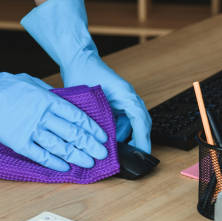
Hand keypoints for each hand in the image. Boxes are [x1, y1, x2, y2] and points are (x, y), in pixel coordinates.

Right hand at [0, 30, 107, 170]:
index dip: (92, 128)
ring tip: (90, 163)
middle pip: (73, 133)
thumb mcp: (33, 82)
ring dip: (77, 155)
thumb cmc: (5, 85)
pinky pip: (40, 155)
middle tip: (103, 153)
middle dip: (90, 145)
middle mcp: (42, 115)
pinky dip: (54, 163)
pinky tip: (66, 168)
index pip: (77, 116)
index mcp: (48, 99)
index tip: (102, 136)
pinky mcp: (18, 142)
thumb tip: (67, 102)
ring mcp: (30, 129)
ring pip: (60, 146)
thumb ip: (50, 94)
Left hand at [21, 0, 151, 152]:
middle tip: (131, 160)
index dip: (142, 140)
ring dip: (125, 137)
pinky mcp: (119, 104)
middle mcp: (130, 98)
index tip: (141, 155)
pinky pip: (125, 121)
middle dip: (137, 142)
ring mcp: (126, 101)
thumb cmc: (82, 74)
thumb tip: (104, 141)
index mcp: (127, 96)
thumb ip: (99, 119)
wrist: (79, 60)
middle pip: (141, 125)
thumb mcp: (89, 100)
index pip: (141, 122)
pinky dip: (119, 131)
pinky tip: (108, 139)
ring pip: (133, 125)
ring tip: (113, 150)